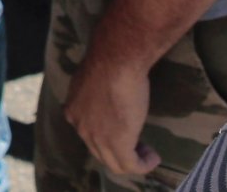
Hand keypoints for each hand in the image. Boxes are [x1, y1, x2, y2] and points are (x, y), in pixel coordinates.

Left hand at [61, 41, 162, 180]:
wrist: (115, 60)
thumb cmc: (107, 62)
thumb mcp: (92, 79)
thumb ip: (95, 92)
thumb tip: (104, 93)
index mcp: (73, 110)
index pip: (88, 132)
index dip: (106, 135)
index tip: (123, 129)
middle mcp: (80, 127)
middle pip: (100, 151)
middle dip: (119, 150)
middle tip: (137, 144)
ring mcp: (97, 138)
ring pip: (114, 163)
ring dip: (132, 161)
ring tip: (147, 153)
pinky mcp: (118, 144)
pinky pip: (131, 165)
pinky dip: (144, 164)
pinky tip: (154, 157)